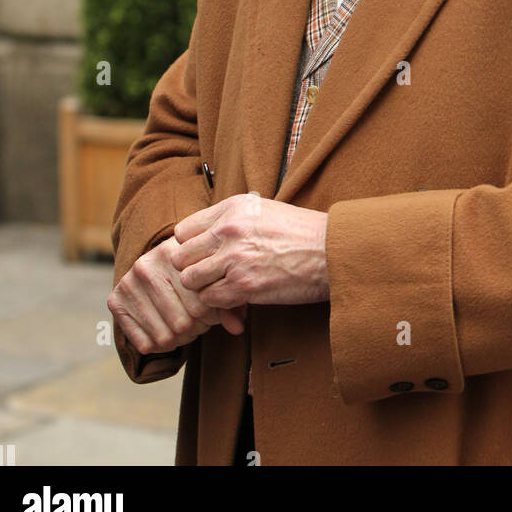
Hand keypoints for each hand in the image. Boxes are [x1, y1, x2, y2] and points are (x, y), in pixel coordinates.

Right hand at [107, 235, 246, 355]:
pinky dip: (161, 345)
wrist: (157, 261)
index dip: (212, 315)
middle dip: (197, 328)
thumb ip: (228, 300)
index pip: (201, 302)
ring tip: (186, 324)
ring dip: (181, 338)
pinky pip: (146, 343)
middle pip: (183, 322)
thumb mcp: (210, 277)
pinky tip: (167, 328)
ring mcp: (128, 283)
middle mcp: (146, 265)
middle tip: (199, 321)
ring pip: (166, 336)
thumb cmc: (192, 271)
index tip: (212, 312)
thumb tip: (237, 327)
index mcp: (174, 252)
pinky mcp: (115, 301)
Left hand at [171, 193, 329, 308]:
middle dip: (191, 269)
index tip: (201, 256)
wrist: (331, 252)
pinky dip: (218, 304)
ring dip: (203, 288)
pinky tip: (234, 299)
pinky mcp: (244, 286)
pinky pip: (210, 300)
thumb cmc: (301, 232)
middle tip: (208, 277)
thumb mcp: (263, 210)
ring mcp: (235, 259)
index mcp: (232, 208)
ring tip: (220, 288)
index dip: (189, 247)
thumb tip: (204, 235)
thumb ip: (231, 218)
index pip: (183, 231)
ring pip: (190, 280)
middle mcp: (229, 230)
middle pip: (180, 257)